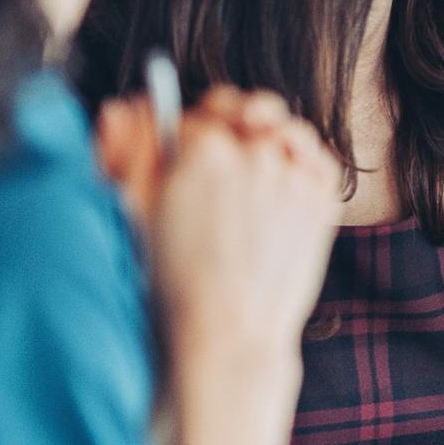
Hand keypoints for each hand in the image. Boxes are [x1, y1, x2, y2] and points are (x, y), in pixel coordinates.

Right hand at [130, 87, 342, 444]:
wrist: (228, 337)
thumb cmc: (174, 284)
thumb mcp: (136, 215)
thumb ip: (131, 152)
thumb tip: (122, 108)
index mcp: (202, 148)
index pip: (192, 117)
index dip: (182, 136)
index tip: (180, 157)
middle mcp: (253, 151)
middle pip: (239, 113)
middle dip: (226, 123)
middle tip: (216, 150)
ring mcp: (293, 172)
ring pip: (282, 129)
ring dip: (267, 137)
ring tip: (251, 164)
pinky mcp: (322, 197)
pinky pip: (316, 156)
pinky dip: (303, 158)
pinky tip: (282, 177)